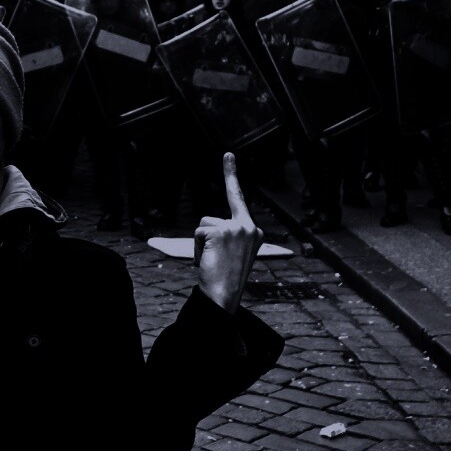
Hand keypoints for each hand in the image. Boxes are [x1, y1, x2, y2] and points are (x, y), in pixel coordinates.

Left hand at [193, 152, 263, 313]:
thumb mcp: (233, 254)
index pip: (238, 199)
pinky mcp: (222, 231)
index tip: (227, 154)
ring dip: (201, 246)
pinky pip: (198, 234)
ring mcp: (237, 228)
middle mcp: (249, 226)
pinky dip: (197, 249)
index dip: (230, 175)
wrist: (224, 296)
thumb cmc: (225, 280)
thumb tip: (209, 230)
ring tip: (212, 263)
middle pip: (211, 220)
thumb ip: (227, 237)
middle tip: (213, 255)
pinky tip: (208, 261)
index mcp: (253, 231)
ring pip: (203, 226)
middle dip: (204, 237)